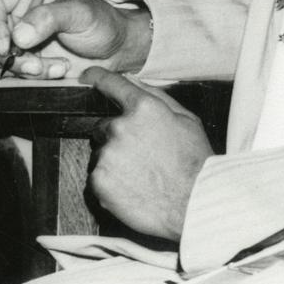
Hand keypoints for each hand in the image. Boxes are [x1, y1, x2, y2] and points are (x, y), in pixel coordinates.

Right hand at [0, 0, 149, 76]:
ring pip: (1, 58)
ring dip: (26, 69)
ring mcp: (19, 37)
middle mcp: (17, 12)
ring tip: (58, 67)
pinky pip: (16, 71)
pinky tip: (58, 70)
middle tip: (37, 66)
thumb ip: (50, 18)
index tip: (7, 47)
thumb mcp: (80, 13)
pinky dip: (34, 76)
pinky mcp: (26, 57)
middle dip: (12, 56)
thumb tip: (19, 35)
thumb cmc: (101, 21)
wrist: (114, 48)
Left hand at [82, 67, 211, 238]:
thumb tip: (134, 82)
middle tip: (141, 157)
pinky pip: (97, 177)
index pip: (111, 84)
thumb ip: (157, 97)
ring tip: (141, 177)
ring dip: (114, 162)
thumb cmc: (196, 164)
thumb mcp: (187, 121)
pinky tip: (133, 189)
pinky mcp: (98, 181)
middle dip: (117, 138)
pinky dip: (110, 184)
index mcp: (143, 108)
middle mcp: (120, 127)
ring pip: (101, 154)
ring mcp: (107, 155)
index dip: (96, 78)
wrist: (194, 205)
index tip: (87, 77)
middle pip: (103, 126)